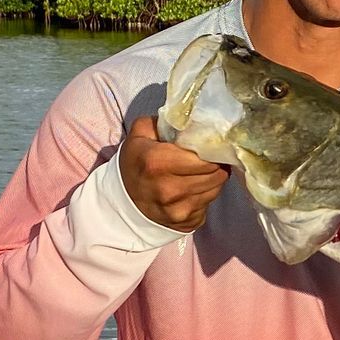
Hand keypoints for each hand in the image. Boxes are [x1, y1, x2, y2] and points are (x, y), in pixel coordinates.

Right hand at [120, 115, 229, 231]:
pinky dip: (207, 193)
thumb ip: (165, 121)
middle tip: (211, 157)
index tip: (211, 145)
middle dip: (216, 163)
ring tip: (204, 171)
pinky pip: (209, 203)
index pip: (204, 157)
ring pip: (216, 188)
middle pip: (215, 173)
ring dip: (214, 178)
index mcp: (157, 162)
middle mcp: (169, 189)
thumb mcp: (140, 134)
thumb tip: (193, 116)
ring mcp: (178, 210)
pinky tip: (195, 187)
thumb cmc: (135, 163)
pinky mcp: (186, 223)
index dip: (212, 150)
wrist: (122, 203)